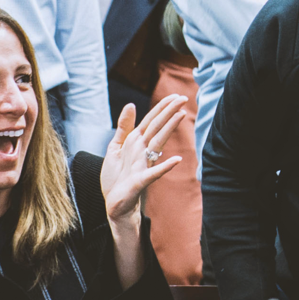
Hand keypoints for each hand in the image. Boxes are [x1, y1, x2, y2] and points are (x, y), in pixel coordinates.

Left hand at [101, 94, 185, 224]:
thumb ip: (123, 127)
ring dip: (169, 129)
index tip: (175, 96)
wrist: (114, 203)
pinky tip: (177, 159)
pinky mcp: (140, 181)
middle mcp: (142, 151)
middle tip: (184, 98)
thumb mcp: (115, 148)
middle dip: (169, 112)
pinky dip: (165, 166)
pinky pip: (154, 173)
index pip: (151, 121)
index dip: (162, 108)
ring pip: (158, 143)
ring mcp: (143, 165)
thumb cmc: (117, 178)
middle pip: (157, 127)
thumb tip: (131, 105)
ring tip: (181, 115)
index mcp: (135, 142)